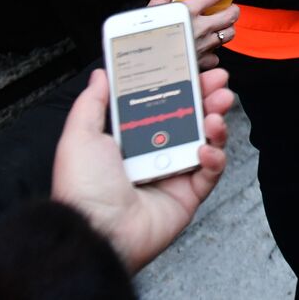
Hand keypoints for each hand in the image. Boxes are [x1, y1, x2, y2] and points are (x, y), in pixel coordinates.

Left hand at [51, 67, 233, 271]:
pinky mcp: (190, 194)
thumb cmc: (84, 189)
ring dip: (216, 121)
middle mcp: (155, 154)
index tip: (193, 68)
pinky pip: (211, 171)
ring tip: (217, 111)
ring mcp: (174, 174)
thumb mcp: (78, 137)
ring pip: (207, 140)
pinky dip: (214, 158)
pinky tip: (205, 150)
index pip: (163, 104)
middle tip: (219, 83)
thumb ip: (92, 103)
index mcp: (130, 139)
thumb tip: (100, 75)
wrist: (99, 231)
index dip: (180, 85)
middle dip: (208, 97)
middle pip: (191, 118)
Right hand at [146, 0, 241, 69]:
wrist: (141, 68)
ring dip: (226, 29)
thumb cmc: (145, 36)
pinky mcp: (202, 61)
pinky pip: (217, 55)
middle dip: (232, 10)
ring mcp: (203, 45)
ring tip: (219, 26)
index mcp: (188, 12)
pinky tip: (205, 47)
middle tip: (228, 8)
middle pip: (231, 15)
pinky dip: (213, 51)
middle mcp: (200, 28)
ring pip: (229, 34)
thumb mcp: (152, 10)